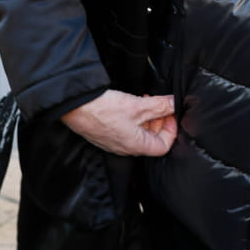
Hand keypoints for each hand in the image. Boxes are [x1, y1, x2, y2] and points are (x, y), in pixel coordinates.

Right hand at [61, 89, 176, 156]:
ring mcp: (115, 142)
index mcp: (136, 145)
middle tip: (160, 104)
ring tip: (145, 100)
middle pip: (152, 139)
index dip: (171, 129)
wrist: (75, 107)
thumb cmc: (104, 110)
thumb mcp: (137, 105)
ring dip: (147, 117)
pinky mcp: (106, 134)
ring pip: (139, 133)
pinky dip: (134, 117)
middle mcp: (126, 148)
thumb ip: (159, 105)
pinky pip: (126, 129)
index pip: (163, 146)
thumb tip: (174, 103)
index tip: (170, 114)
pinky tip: (131, 103)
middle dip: (159, 120)